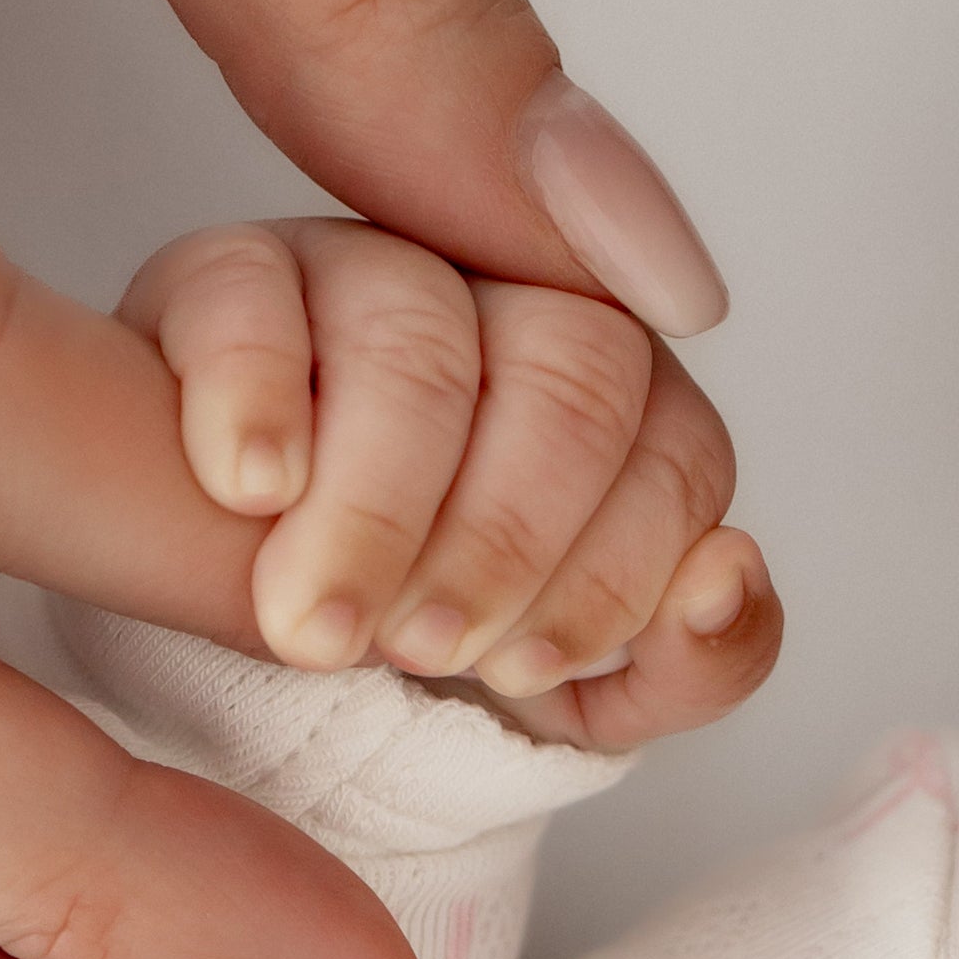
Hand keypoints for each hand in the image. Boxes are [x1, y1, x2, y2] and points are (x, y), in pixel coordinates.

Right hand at [125, 220, 779, 752]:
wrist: (258, 606)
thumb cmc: (433, 625)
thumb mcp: (577, 686)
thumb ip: (693, 659)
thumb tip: (731, 578)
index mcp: (621, 390)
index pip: (680, 447)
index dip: (614, 573)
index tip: (524, 668)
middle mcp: (511, 301)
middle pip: (575, 368)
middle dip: (507, 538)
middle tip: (423, 649)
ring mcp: (368, 272)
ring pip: (415, 335)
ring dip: (377, 505)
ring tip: (322, 626)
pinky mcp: (227, 276)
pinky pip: (250, 297)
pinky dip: (255, 399)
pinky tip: (254, 493)